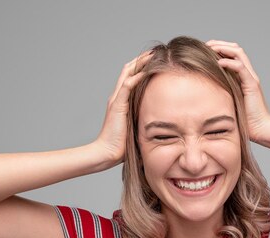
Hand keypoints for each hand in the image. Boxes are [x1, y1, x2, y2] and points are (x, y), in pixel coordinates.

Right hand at [94, 50, 152, 166]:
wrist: (107, 153)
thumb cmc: (122, 145)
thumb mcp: (137, 127)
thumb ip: (144, 119)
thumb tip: (161, 120)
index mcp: (122, 101)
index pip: (132, 77)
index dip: (143, 67)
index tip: (157, 61)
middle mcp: (118, 96)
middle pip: (129, 70)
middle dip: (142, 60)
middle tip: (157, 51)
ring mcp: (116, 99)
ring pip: (127, 73)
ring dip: (140, 63)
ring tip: (153, 54)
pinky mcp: (117, 105)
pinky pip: (127, 86)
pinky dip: (136, 76)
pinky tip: (146, 70)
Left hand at [206, 40, 269, 143]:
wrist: (261, 130)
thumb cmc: (245, 120)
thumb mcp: (229, 102)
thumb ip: (222, 92)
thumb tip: (204, 90)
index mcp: (244, 77)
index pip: (233, 54)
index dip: (220, 48)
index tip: (204, 50)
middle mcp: (249, 74)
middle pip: (236, 49)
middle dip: (219, 44)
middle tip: (205, 45)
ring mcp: (251, 78)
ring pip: (239, 53)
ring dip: (223, 48)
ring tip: (209, 49)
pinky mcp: (252, 85)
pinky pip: (240, 68)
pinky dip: (229, 62)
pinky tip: (218, 63)